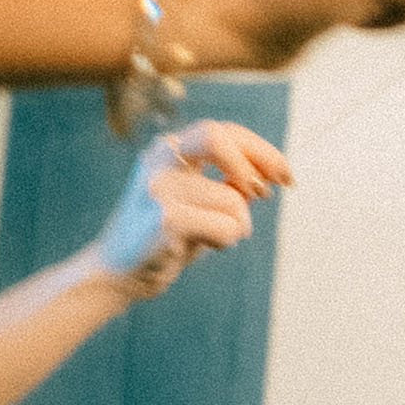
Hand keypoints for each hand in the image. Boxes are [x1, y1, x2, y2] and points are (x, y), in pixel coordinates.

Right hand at [92, 120, 290, 299]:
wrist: (119, 273)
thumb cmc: (168, 238)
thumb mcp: (201, 203)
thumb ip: (229, 184)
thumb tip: (271, 174)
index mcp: (169, 150)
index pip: (222, 131)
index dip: (260, 150)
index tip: (285, 176)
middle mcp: (160, 159)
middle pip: (216, 135)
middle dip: (255, 161)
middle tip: (267, 194)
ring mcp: (159, 186)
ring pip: (232, 199)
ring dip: (238, 225)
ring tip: (211, 237)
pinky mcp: (166, 217)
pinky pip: (227, 226)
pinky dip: (226, 240)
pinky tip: (202, 245)